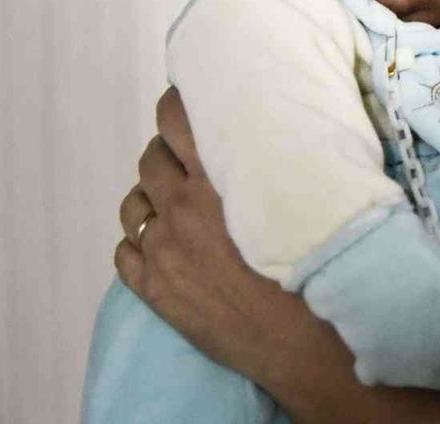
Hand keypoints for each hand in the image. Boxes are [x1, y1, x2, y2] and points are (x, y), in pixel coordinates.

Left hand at [114, 87, 289, 372]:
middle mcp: (182, 208)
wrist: (304, 338)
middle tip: (190, 162)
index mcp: (219, 179)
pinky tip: (160, 247)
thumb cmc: (316, 262)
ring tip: (173, 206)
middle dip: (167, 155)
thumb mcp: (304, 197)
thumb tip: (283, 134)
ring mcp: (162, 250)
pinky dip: (138, 243)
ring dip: (150, 198)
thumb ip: (280, 162)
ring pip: (132, 205)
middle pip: (151, 160)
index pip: (176, 120)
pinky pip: (123, 252)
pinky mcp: (153, 288)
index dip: (174, 105)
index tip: (182, 101)